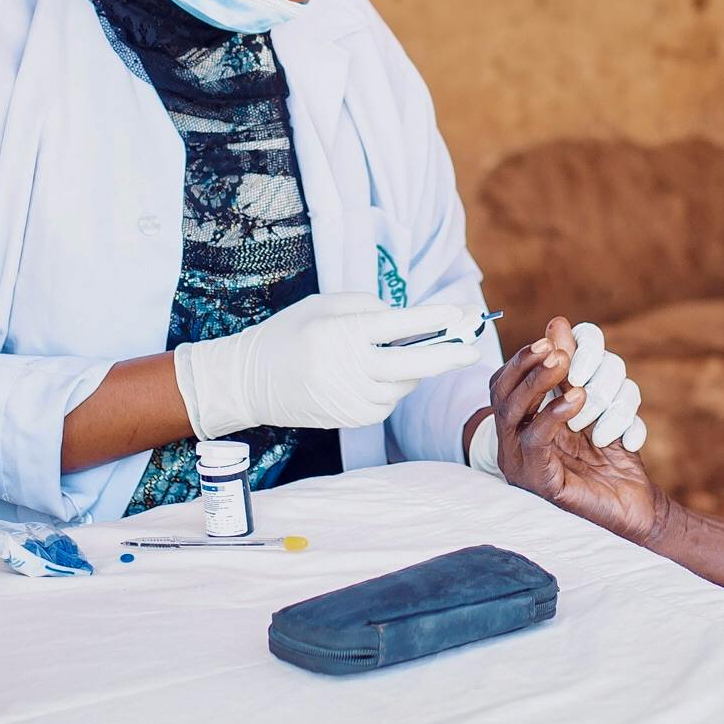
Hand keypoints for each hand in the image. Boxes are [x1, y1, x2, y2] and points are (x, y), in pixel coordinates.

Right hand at [174, 293, 486, 436]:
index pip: (399, 325)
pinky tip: (373, 374)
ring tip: (395, 352)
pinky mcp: (351, 418)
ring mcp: (351, 398)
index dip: (434, 318)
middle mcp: (349, 368)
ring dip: (411, 368)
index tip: (459, 313)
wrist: (251, 381)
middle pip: (414, 363)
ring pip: (403, 384)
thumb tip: (409, 320)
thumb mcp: (323, 305)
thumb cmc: (290, 333)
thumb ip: (367, 307)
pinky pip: (388, 402)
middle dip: (448, 354)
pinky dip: (391, 386)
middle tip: (473, 346)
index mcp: (342, 333)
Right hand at [492, 335, 666, 544]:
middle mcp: (514, 443)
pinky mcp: (539, 482)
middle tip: (555, 349)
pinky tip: (577, 399)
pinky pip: (535, 440)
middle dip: (526, 365)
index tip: (551, 338)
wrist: (636, 507)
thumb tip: (558, 324)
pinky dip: (553, 414)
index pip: (504, 383)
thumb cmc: (612, 457)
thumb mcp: (594, 405)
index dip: (522, 358)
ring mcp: (521, 463)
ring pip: (511, 413)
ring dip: (536, 382)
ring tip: (563, 363)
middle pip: (502, 394)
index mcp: (522, 424)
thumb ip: (575, 370)